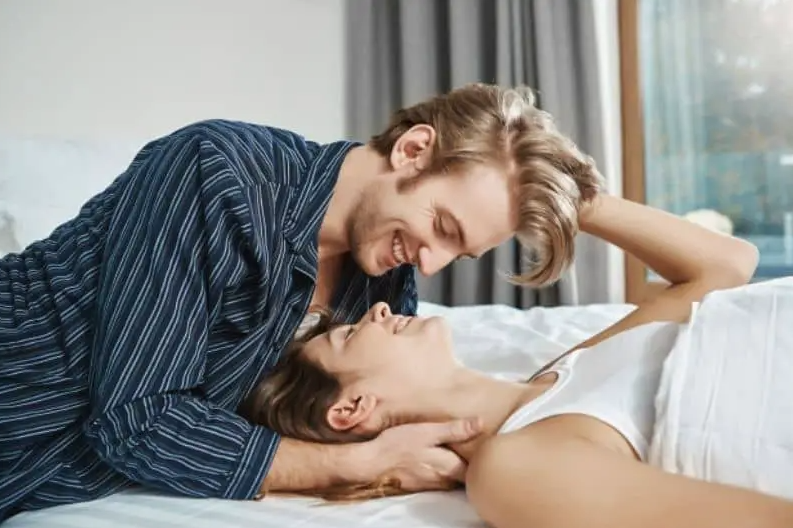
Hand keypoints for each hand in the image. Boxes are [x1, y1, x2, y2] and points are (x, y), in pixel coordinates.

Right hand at [366, 418, 482, 491]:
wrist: (370, 464)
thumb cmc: (397, 445)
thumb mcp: (427, 431)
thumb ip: (455, 430)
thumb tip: (480, 424)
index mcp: (450, 467)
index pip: (477, 468)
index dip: (485, 459)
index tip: (489, 446)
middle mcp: (444, 480)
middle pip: (466, 476)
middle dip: (472, 464)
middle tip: (476, 447)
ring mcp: (432, 485)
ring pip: (453, 479)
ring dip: (458, 468)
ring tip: (460, 452)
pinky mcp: (420, 485)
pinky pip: (440, 480)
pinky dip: (443, 471)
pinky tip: (437, 459)